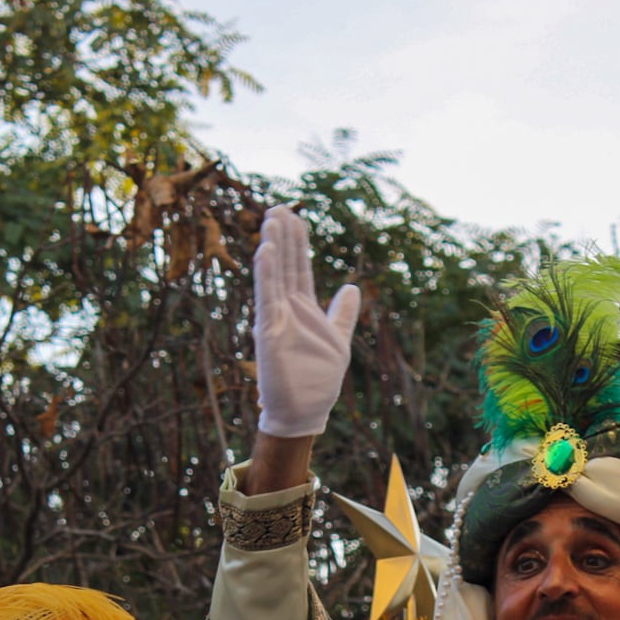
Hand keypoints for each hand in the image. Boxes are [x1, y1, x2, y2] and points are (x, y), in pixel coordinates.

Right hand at [252, 205, 359, 437]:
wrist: (305, 412)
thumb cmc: (317, 381)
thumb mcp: (338, 339)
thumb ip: (343, 314)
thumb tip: (353, 287)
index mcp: (304, 309)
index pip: (299, 268)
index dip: (298, 242)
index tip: (295, 215)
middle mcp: (287, 310)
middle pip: (285, 265)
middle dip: (283, 236)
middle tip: (277, 207)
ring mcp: (277, 319)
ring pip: (274, 276)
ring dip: (273, 248)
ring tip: (271, 220)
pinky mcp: (270, 332)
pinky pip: (267, 298)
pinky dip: (267, 275)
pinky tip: (265, 251)